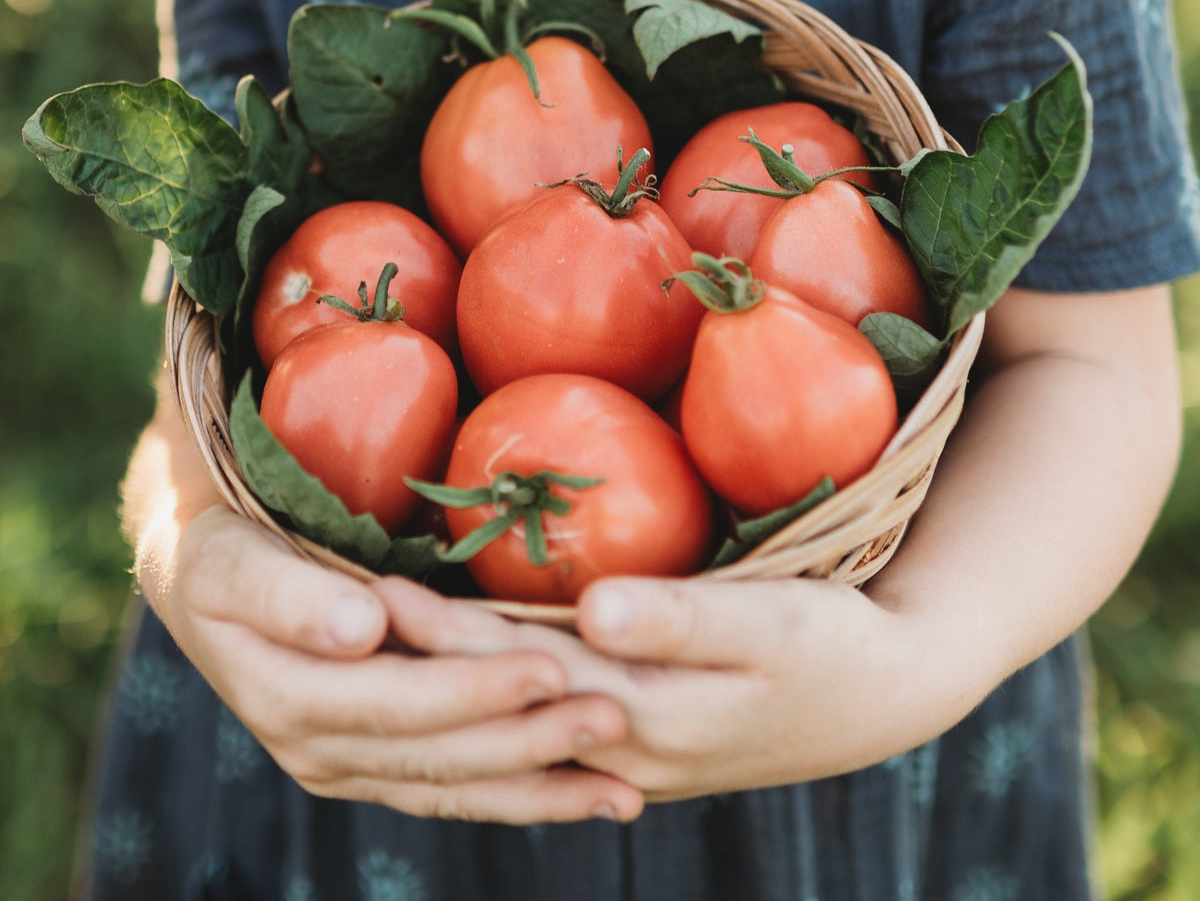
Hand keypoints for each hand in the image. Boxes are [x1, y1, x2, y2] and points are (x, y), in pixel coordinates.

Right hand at [123, 380, 642, 824]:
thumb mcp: (234, 560)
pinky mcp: (377, 762)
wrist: (206, 588)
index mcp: (288, 700)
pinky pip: (454, 788)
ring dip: (540, 787)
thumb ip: (289, 596)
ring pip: (455, 787)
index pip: (397, 704)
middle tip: (614, 715)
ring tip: (623, 787)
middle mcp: (320, 750)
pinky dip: (520, 796)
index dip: (474, 692)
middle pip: (439, 755)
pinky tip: (583, 798)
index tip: (550, 669)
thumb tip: (362, 626)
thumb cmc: (223, 555)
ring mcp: (351, 765)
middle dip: (529, 741)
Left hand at [380, 573, 990, 801]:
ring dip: (450, 686)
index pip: (514, 665)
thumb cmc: (833, 645)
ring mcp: (627, 751)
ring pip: (515, 717)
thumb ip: (683, 620)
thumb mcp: (773, 624)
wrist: (882, 696)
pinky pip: (546, 722)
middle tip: (341, 617)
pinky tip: (467, 692)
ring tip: (385, 649)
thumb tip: (593, 612)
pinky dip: (498, 700)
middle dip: (422, 659)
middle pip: (499, 696)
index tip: (366, 591)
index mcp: (642, 710)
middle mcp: (618, 743)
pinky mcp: (642, 738)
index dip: (440, 628)